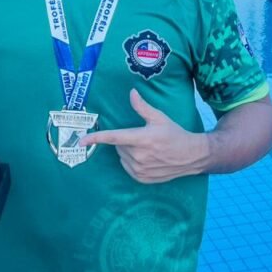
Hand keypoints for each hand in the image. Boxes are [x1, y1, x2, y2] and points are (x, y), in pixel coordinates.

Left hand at [79, 89, 209, 183]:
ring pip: (122, 157)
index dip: (96, 138)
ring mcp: (140, 169)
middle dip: (125, 140)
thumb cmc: (174, 134)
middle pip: (118, 146)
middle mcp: (139, 156)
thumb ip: (142, 107)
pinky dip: (131, 162)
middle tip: (141, 136)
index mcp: (142, 138)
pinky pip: (127, 168)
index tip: (81, 141)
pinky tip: (145, 158)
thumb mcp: (159, 117)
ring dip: (127, 151)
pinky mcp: (142, 178)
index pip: (113, 138)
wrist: (190, 156)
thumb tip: (131, 93)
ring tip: (146, 148)